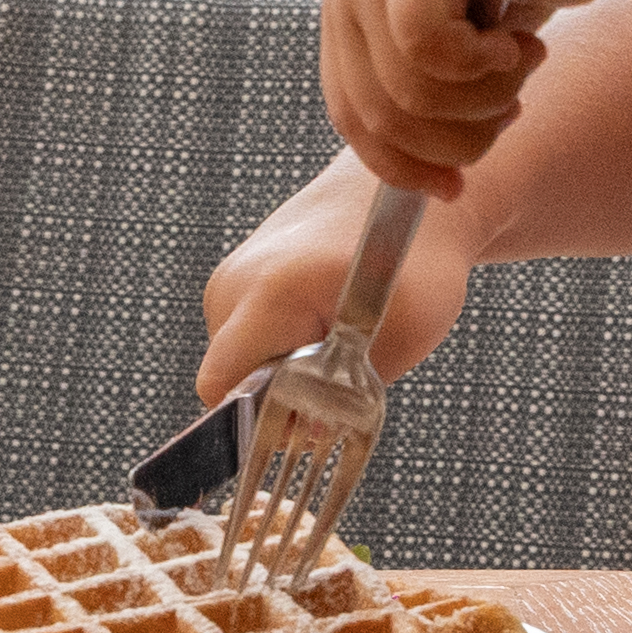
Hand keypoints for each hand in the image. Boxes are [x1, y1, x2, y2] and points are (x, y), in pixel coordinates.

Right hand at [196, 154, 478, 403]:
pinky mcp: (237, 277)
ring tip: (337, 342)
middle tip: (341, 378)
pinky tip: (323, 325)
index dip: (256, 422)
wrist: (400, 196)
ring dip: (284, 372)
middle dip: (281, 396)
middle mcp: (233, 284)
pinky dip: (282, 348)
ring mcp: (230, 277)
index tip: (308, 421)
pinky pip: (246, 338)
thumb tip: (305, 436)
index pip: (219, 386)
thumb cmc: (412, 259)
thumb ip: (350, 396)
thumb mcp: (404, 336)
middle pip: (231, 380)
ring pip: (239, 361)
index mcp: (267, 294)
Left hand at [315, 0, 608, 197]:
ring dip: (486, 99)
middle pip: (385, 117)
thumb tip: (427, 185)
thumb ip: (429, 102)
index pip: (351, 118)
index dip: (401, 167)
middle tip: (509, 104)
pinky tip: (517, 40)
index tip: (453, 188)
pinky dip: (488, 63)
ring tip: (517, 63)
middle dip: (460, 136)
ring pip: (413, 93)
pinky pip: (430, 50)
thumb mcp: (463, 54)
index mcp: (348, 16)